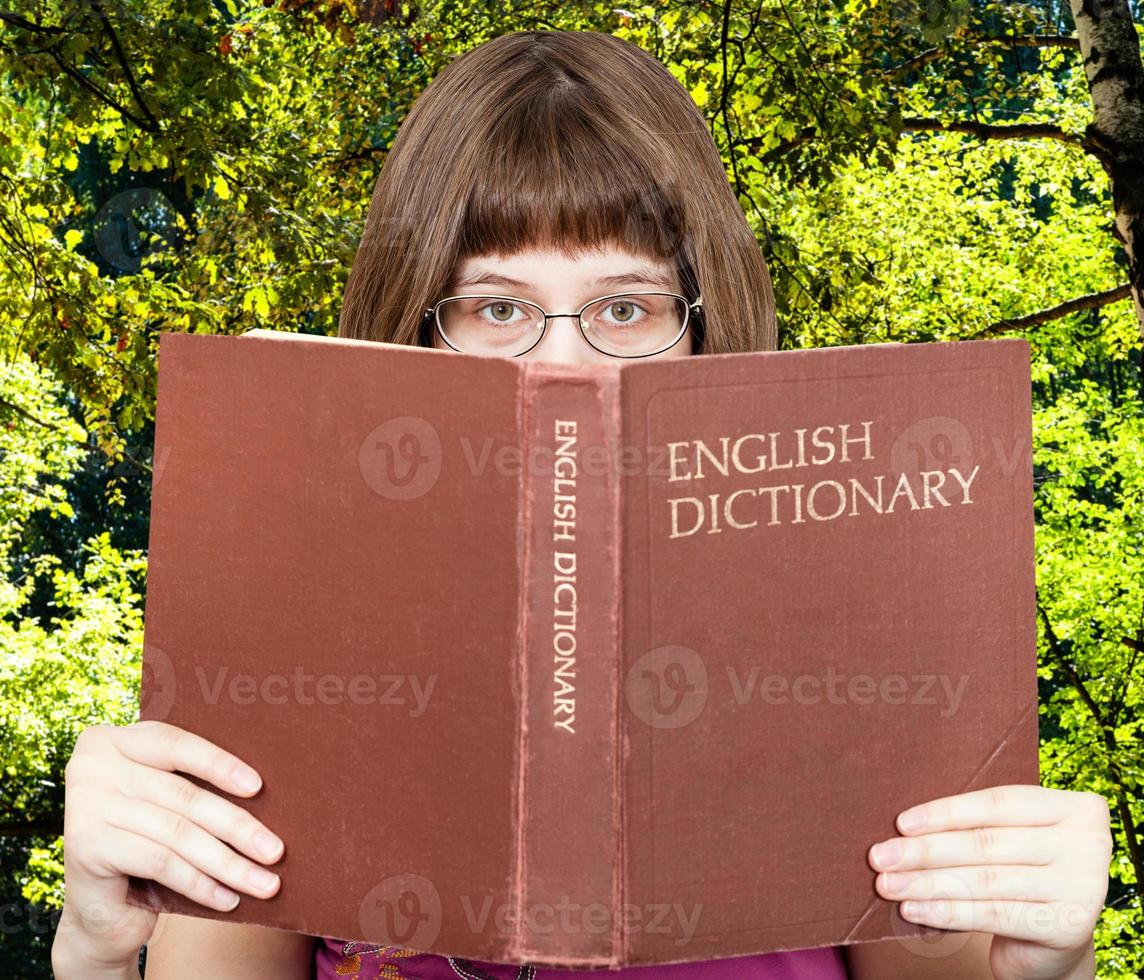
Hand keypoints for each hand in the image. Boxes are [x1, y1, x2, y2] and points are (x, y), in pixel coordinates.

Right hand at [52, 720, 284, 975]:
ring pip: (177, 833)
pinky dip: (200, 883)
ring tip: (264, 883)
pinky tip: (227, 898)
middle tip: (276, 851)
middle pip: (183, 795)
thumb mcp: (168, 806)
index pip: (176, 744)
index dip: (219, 764)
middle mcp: (92, 766)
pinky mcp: (84, 848)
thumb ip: (195, 785)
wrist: (100, 912)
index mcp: (116, 741)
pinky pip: (160, 862)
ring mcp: (84, 805)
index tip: (259, 787)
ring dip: (228, 863)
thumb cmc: (148, 845)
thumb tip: (265, 786)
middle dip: (238, 827)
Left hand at [867, 785, 1110, 979]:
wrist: (1053, 936)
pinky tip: (913, 909)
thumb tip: (900, 824)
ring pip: (986, 880)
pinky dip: (947, 911)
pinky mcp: (1069, 926)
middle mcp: (1087, 844)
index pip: (998, 803)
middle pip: (988, 843)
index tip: (901, 823)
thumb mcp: (1006, 837)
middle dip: (925, 851)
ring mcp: (1083, 886)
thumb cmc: (1018, 869)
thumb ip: (974, 824)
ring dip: (928, 883)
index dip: (946, 812)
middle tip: (880, 857)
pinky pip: (993, 914)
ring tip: (887, 884)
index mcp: (1074, 807)